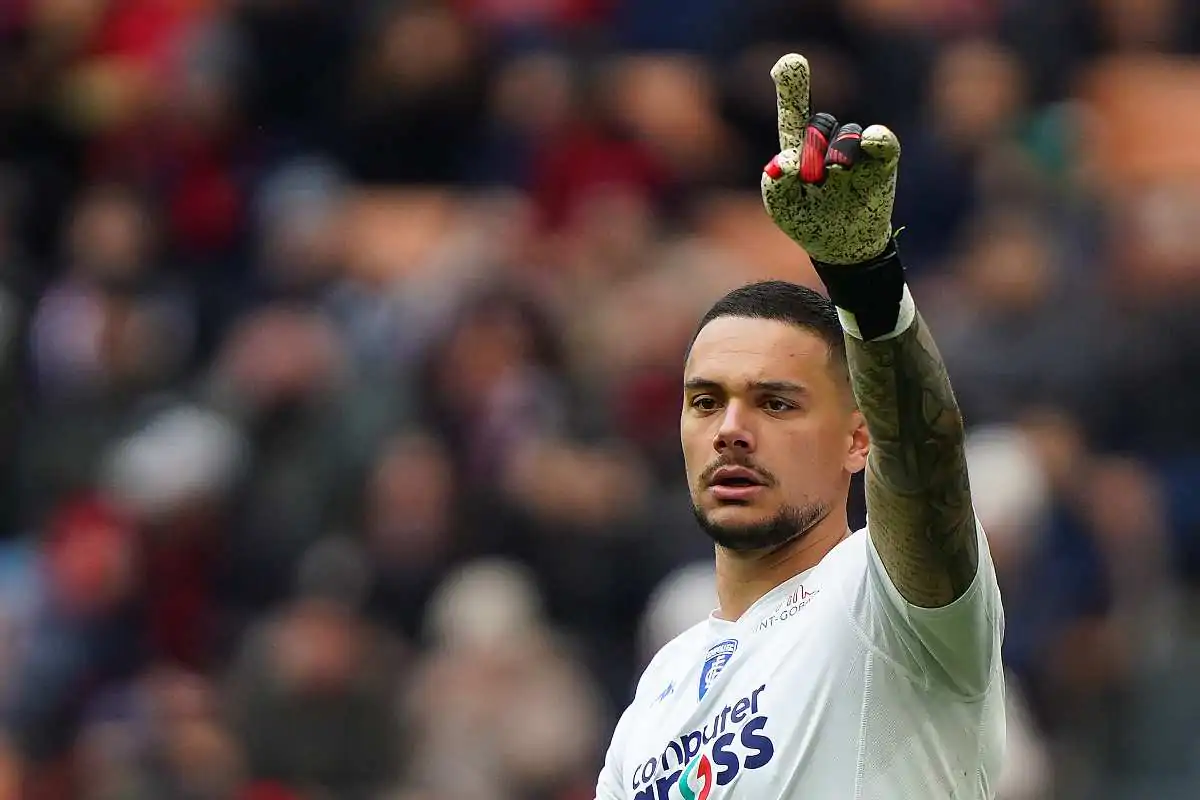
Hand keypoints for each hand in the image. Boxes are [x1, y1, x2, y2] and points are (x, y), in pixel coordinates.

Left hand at [760, 53, 901, 265]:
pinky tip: (868, 141)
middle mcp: (829, 143)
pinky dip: (876, 138)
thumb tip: (784, 162)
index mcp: (800, 148)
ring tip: (834, 178)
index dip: (791, 87)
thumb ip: (775, 184)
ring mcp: (857, 152)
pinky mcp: (882, 162)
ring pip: (848, 134)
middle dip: (812, 146)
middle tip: (811, 177)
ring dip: (838, 155)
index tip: (789, 62)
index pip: (794, 113)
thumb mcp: (781, 207)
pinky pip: (882, 139)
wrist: (843, 246)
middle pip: (819, 123)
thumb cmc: (807, 221)